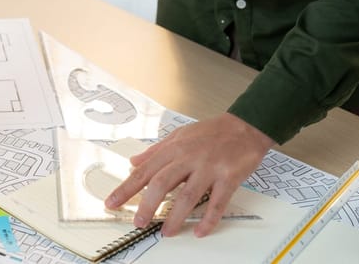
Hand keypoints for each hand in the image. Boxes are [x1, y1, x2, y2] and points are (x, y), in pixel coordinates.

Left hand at [105, 112, 275, 236]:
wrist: (246, 126)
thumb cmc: (212, 132)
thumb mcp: (178, 135)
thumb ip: (155, 151)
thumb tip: (133, 161)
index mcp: (174, 148)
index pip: (144, 171)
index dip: (126, 188)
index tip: (112, 202)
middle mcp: (189, 158)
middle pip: (162, 183)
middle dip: (147, 205)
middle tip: (138, 222)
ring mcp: (209, 168)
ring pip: (188, 195)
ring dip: (175, 217)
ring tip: (166, 232)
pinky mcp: (229, 177)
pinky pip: (217, 202)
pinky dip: (208, 219)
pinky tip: (200, 231)